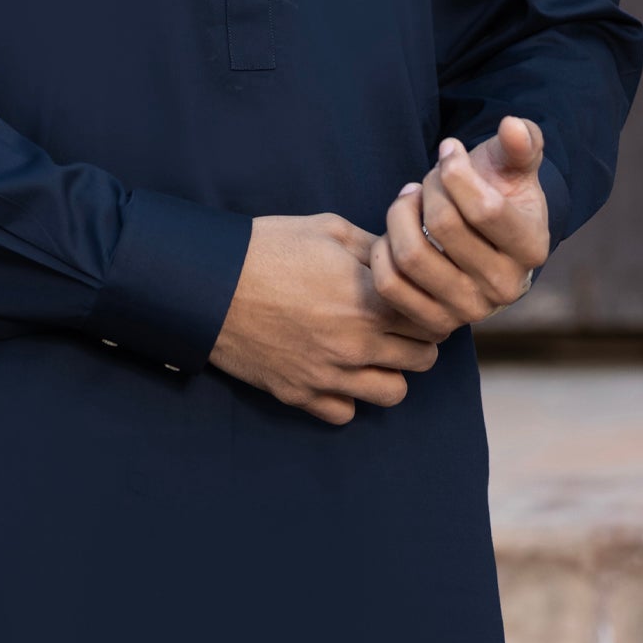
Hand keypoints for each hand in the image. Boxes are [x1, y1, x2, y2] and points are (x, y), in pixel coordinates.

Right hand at [210, 213, 439, 425]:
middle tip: (396, 324)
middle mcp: (358, 344)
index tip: (416, 299)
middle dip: (417, 340)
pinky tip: (336, 371)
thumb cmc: (267, 248)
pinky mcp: (301, 394)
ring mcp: (330, 375)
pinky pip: (346, 413)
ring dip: (389, 372)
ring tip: (370, 351)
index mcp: (371, 300)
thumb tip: (405, 256)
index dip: (430, 307)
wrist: (208, 283)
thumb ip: (375, 246)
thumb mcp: (327, 229)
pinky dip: (348, 397)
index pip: (434, 319)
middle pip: (422, 358)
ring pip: (394, 393)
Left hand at [369, 117, 549, 343]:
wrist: (480, 239)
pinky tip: (396, 231)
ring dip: (400, 215)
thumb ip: (520, 143)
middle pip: (443, 225)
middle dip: (428, 188)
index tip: (449, 149)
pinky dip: (382, 248)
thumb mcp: (513, 164)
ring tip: (409, 200)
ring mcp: (469, 311)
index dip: (455, 170)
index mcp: (532, 248)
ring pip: (411, 255)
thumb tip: (514, 127)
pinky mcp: (434, 323)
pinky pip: (389, 284)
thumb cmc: (496, 192)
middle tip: (426, 180)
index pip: (484, 208)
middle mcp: (506, 288)